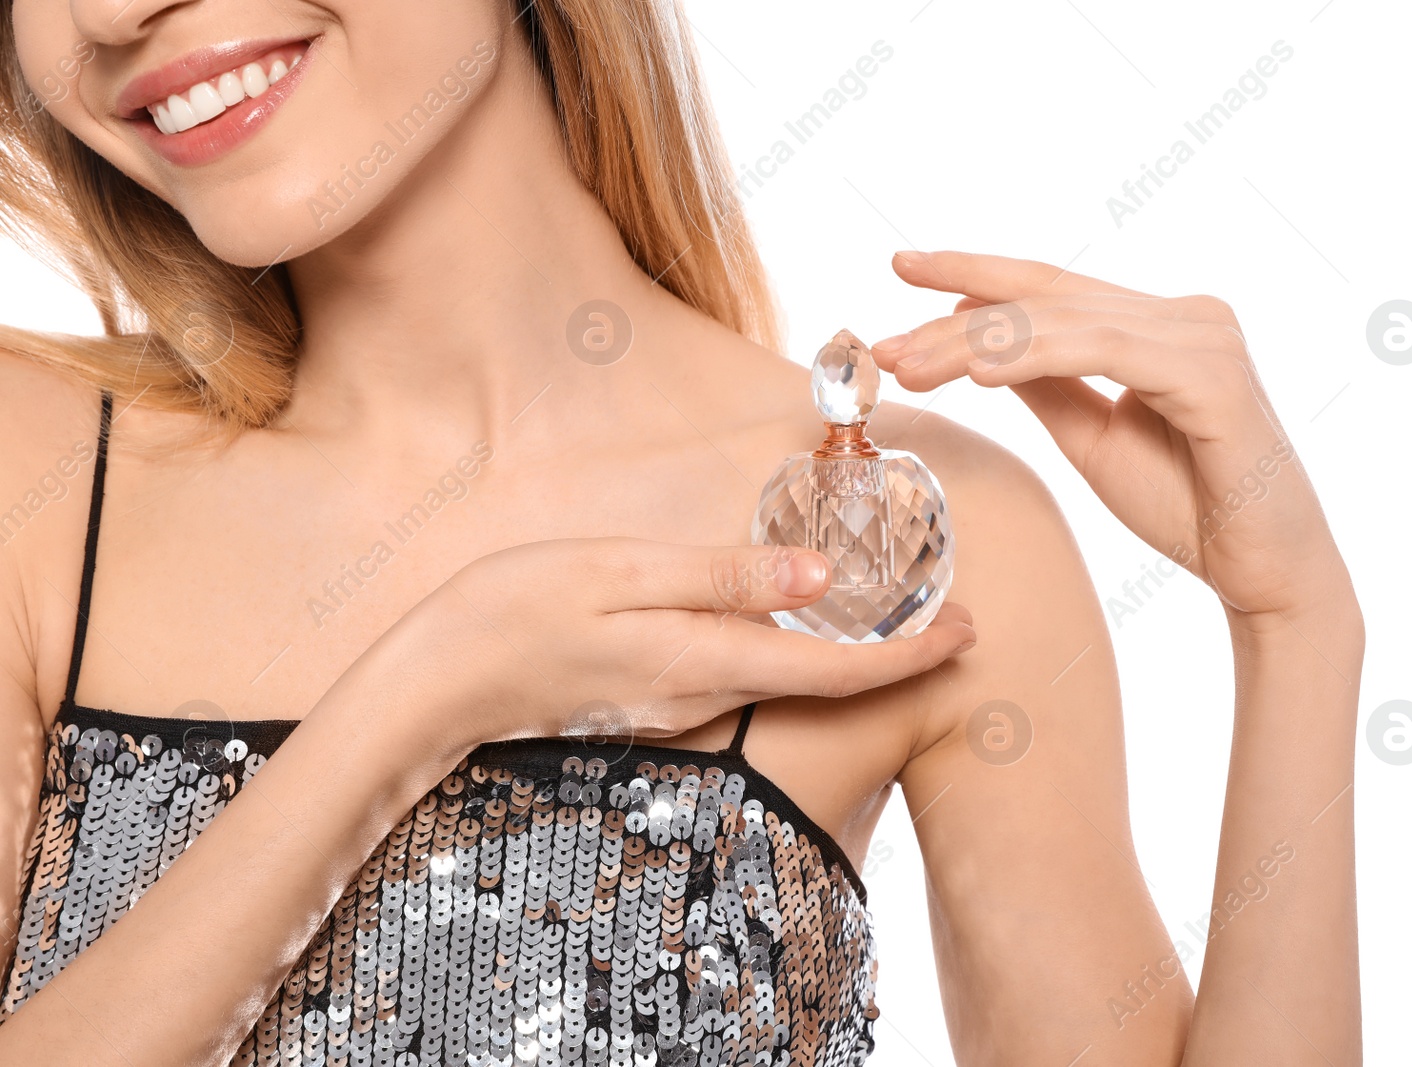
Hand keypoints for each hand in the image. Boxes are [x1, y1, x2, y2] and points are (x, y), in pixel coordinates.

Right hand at [378, 536, 975, 752]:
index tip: (971, 632)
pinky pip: (750, 676)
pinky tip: (806, 620)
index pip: (836, 668)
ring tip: (903, 613)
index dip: (910, 653)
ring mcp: (681, 703)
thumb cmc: (516, 612)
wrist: (435, 685)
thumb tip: (818, 575)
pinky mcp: (657, 696)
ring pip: (791, 681)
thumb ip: (721, 577)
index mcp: (709, 659)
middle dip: (897, 656)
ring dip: (853, 655)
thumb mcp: (621, 573)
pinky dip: (797, 653)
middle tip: (958, 619)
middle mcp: (707, 694)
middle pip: (825, 682)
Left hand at [871, 249, 1351, 624]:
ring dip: (975, 342)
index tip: (903, 266)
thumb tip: (982, 344)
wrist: (1263, 571)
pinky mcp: (1212, 376)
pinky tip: (979, 371)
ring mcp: (1202, 338)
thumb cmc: (1187, 504)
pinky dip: (1037, 356)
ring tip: (909, 364)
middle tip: (882, 343)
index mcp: (1156, 325)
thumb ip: (1048, 384)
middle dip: (953, 318)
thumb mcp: (1093, 437)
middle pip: (1046, 300)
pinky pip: (1105, 353)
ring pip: (1064, 321)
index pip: (1050, 286)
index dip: (974, 273)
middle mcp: (1184, 315)